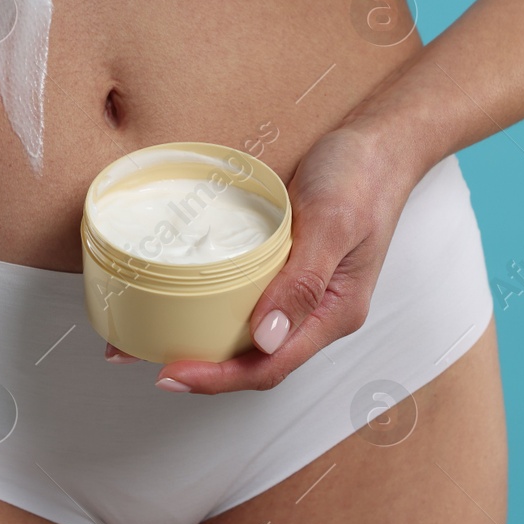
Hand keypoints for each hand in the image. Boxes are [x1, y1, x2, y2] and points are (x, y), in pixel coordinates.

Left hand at [111, 126, 418, 393]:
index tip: (172, 373)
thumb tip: (266, 338)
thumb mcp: (331, 222)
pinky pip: (244, 304)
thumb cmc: (361, 177)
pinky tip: (181, 301)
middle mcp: (316, 314)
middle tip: (143, 358)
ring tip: (148, 338)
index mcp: (335, 313)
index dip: (218, 379)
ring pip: (246, 338)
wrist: (380, 144)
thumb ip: (303, 282)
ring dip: (201, 344)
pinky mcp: (285, 273)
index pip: (271, 367)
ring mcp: (300, 296)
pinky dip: (210, 309)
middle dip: (200, 370)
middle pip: (254, 363)